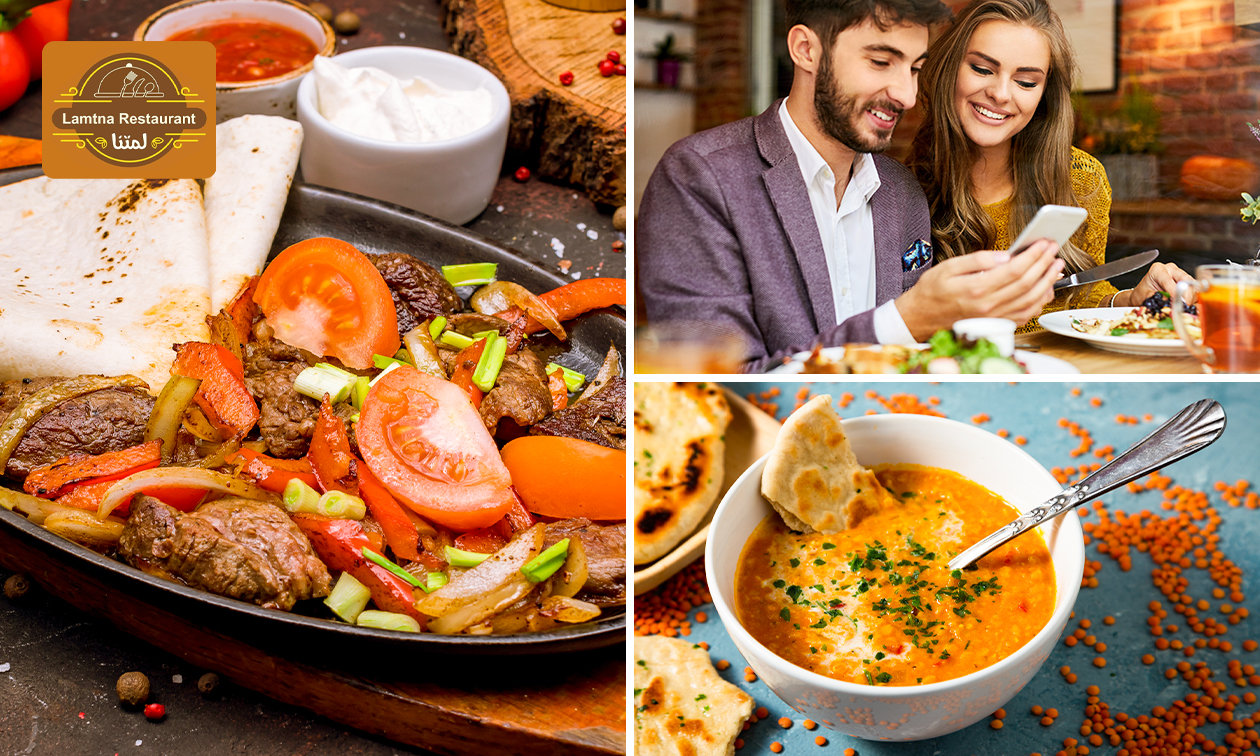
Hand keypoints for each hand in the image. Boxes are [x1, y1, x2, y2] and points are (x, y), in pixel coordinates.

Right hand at [895, 240, 1064, 340]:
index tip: (1043, 243)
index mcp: (976, 289)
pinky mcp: (997, 324)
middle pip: (1027, 284)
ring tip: (1056, 266)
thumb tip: (1003, 256)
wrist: (922, 317)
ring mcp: (994, 318)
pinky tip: (1046, 289)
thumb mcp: (948, 267)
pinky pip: (1026, 315)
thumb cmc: (933, 291)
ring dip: (1048, 282)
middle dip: (1044, 264)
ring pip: (1031, 300)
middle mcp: (988, 306)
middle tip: (1054, 250)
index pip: (1014, 270)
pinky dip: (1040, 302)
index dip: (1033, 255)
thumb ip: (977, 260)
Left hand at [1115, 262, 1194, 306]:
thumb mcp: (1144, 297)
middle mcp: (1170, 269)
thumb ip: (1155, 299)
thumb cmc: (1142, 294)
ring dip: (1190, 297)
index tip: (1177, 303)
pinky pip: (1195, 289)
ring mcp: (1180, 273)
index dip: (1174, 293)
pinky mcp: (1187, 280)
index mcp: (1157, 270)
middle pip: (1185, 280)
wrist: (1143, 295)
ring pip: (1192, 284)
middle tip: (1184, 307)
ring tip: (1183, 307)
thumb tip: (1167, 303)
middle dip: (1186, 295)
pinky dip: (1192, 298)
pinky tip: (1185, 304)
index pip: (1169, 281)